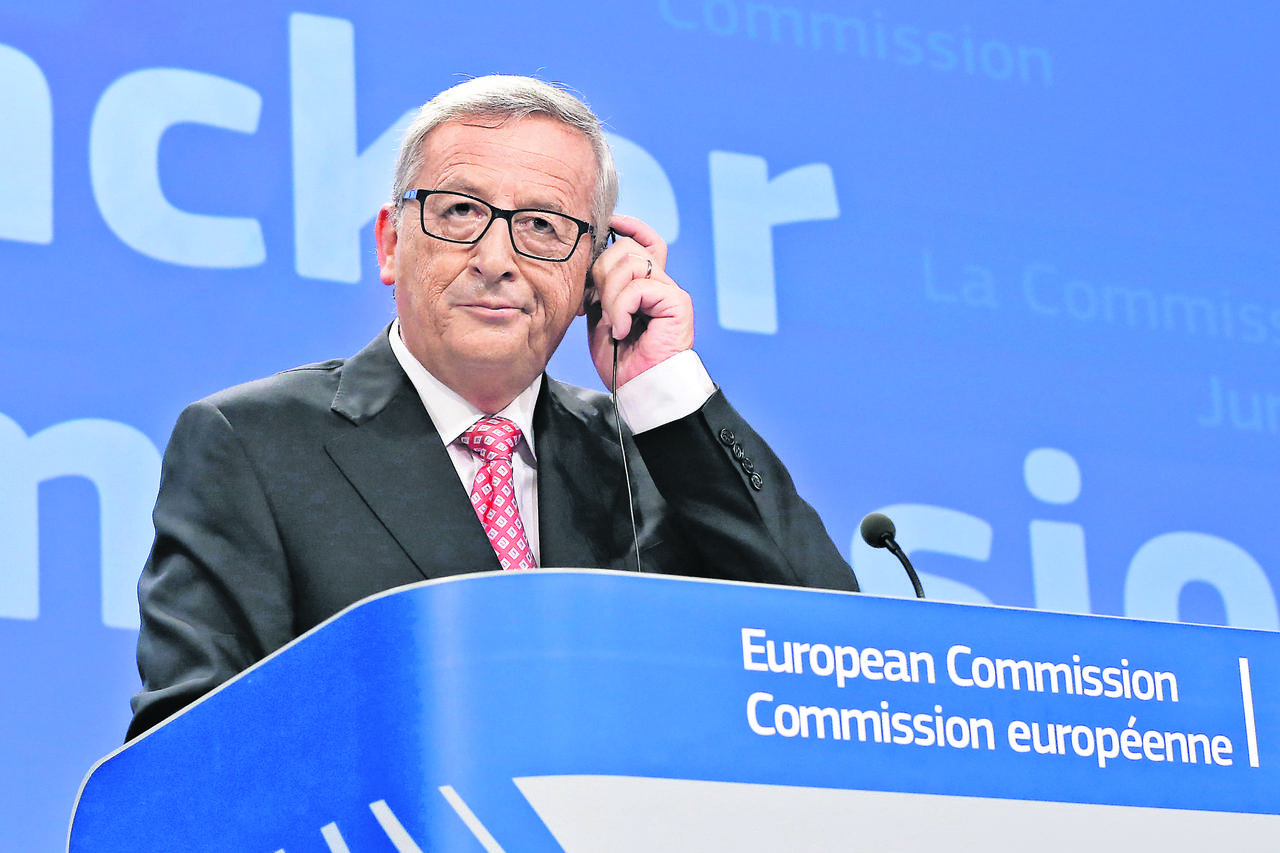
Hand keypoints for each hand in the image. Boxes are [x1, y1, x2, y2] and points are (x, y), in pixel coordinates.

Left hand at [586, 215, 694, 389]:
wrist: (639, 387)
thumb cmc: (621, 358)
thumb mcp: (601, 314)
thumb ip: (600, 287)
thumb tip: (586, 260)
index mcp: (645, 283)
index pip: (644, 240)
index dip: (628, 227)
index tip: (611, 223)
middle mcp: (661, 282)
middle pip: (627, 248)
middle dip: (601, 274)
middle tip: (596, 306)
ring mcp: (670, 291)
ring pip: (631, 263)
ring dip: (610, 294)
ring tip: (613, 322)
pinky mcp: (676, 303)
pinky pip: (639, 287)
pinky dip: (622, 308)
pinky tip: (623, 329)